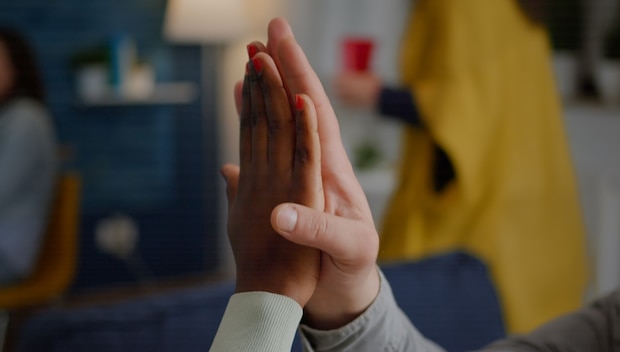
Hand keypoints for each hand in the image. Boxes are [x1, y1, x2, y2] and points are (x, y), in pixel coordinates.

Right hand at [234, 18, 380, 329]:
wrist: (343, 291)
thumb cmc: (352, 268)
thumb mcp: (346, 249)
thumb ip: (316, 229)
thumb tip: (278, 215)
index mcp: (333, 170)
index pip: (316, 112)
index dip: (299, 76)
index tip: (279, 43)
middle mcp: (317, 164)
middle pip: (298, 106)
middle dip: (282, 68)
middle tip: (261, 34)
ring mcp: (300, 174)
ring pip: (280, 123)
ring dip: (266, 90)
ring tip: (249, 61)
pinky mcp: (286, 188)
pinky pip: (267, 150)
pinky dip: (254, 125)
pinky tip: (243, 108)